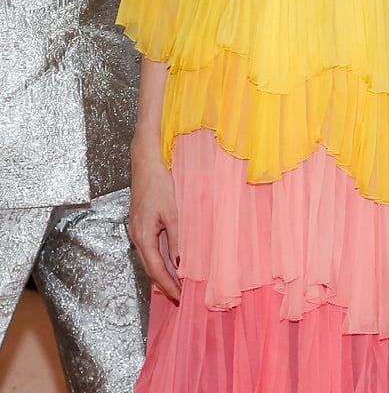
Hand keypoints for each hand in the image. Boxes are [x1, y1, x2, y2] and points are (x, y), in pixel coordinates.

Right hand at [128, 134, 180, 301]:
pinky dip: (160, 259)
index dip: (167, 285)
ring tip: (177, 283)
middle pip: (150, 267)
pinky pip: (150, 248)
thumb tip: (180, 263)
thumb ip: (176, 239)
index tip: (179, 297)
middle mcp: (136, 236)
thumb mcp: (173, 213)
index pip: (156, 269)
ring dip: (162, 272)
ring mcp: (137, 230)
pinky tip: (170, 261)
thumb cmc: (159, 184)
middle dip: (164, 284)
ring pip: (149, 258)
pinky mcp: (140, 224)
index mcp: (143, 236)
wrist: (146, 163)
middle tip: (179, 297)